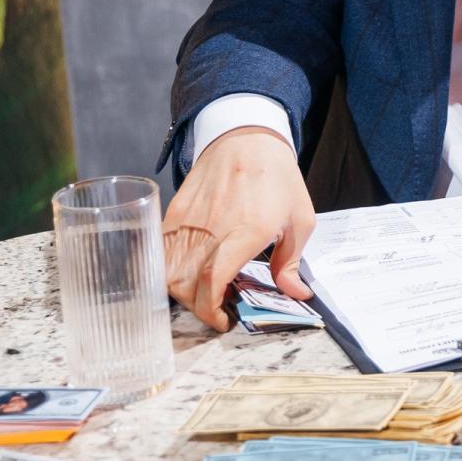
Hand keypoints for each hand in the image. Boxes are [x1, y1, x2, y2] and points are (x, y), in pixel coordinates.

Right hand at [162, 127, 315, 331]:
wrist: (248, 140)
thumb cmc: (279, 179)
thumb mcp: (300, 220)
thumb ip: (292, 262)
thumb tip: (296, 294)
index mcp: (248, 230)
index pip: (214, 277)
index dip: (211, 308)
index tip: (224, 320)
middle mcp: (213, 227)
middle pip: (185, 283)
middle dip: (198, 308)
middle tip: (218, 310)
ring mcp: (189, 220)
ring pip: (168, 272)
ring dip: (183, 294)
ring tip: (205, 294)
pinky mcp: (174, 214)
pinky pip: (161, 253)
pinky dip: (168, 273)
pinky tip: (189, 276)